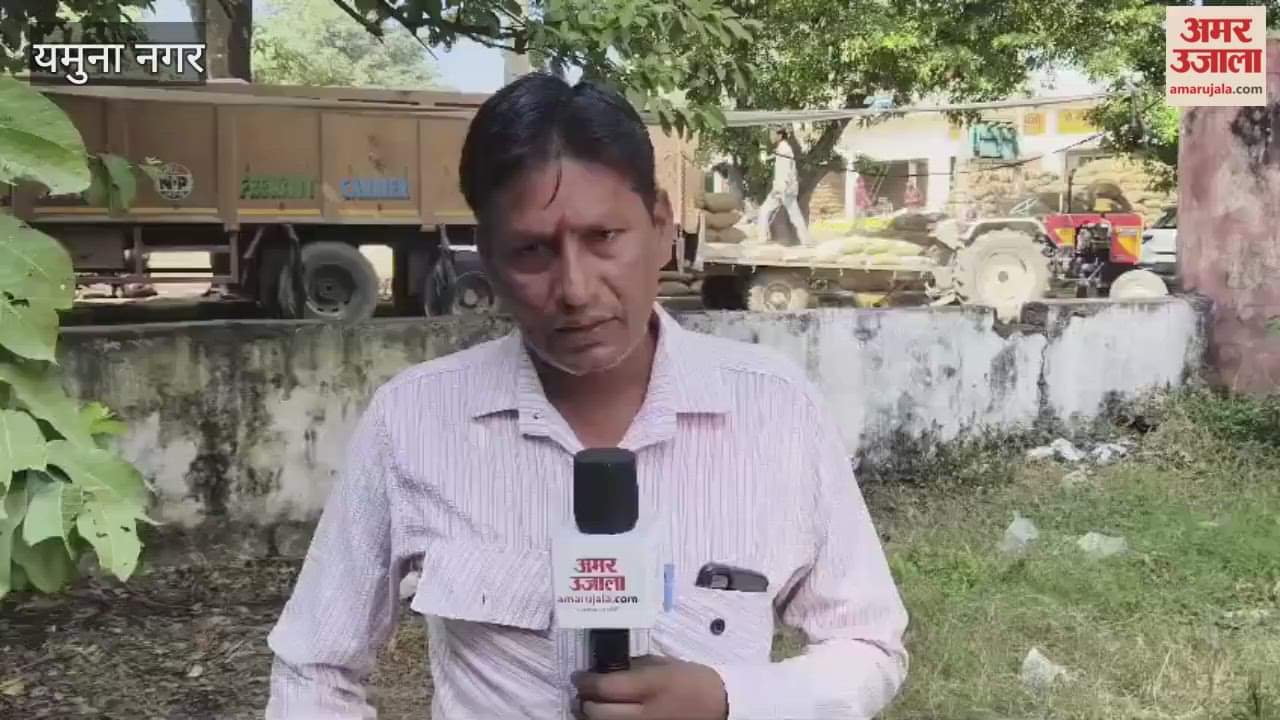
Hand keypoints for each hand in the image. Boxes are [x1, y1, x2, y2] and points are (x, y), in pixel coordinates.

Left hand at [573, 655, 727, 719]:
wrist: (721, 706)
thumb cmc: (694, 679)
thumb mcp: (666, 665)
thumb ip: (637, 667)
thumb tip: (608, 669)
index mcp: (651, 686)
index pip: (606, 688)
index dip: (586, 682)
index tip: (579, 677)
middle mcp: (646, 712)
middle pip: (599, 713)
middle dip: (585, 702)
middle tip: (582, 693)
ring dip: (592, 718)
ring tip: (589, 709)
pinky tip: (607, 719)